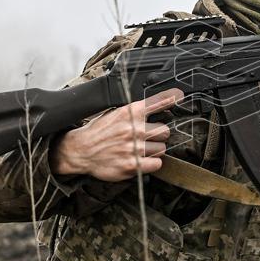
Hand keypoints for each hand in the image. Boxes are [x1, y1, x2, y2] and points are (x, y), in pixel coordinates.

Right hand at [49, 88, 182, 180]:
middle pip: (165, 131)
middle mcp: (133, 129)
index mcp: (129, 113)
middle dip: (158, 135)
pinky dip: (152, 163)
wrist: (80, 150)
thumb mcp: (115, 113)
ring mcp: (133, 148)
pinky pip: (157, 164)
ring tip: (139, 149)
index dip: (170, 98)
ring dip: (154, 150)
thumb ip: (135, 111)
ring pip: (162, 149)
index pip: (156, 102)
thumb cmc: (99, 132)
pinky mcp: (132, 165)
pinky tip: (142, 160)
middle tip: (146, 138)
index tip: (179, 95)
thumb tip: (158, 106)